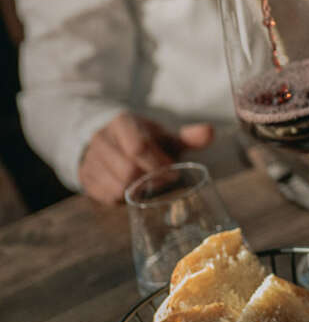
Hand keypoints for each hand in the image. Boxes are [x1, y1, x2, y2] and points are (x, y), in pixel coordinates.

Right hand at [78, 113, 214, 203]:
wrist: (105, 139)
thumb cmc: (142, 139)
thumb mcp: (163, 135)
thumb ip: (187, 136)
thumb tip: (210, 132)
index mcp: (122, 123)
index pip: (138, 147)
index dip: (159, 164)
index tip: (173, 171)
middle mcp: (101, 139)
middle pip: (128, 170)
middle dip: (150, 179)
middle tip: (163, 180)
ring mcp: (89, 159)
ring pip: (117, 186)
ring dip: (138, 191)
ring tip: (148, 184)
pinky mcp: (85, 178)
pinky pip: (107, 196)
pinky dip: (125, 198)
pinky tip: (133, 190)